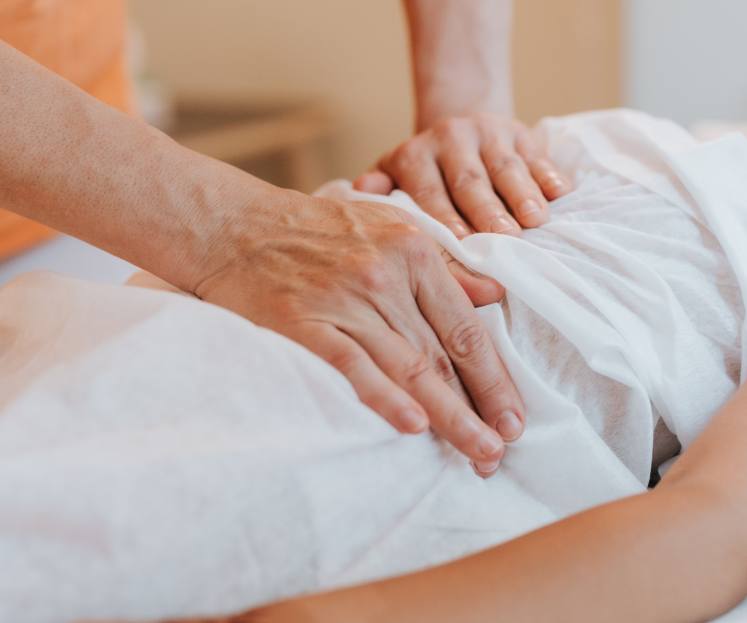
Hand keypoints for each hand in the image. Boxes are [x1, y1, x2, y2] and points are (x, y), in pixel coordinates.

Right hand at [192, 188, 524, 475]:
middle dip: (477, 409)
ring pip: (407, 367)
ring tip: (475, 454)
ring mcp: (342, 299)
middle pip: (441, 355)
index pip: (464, 328)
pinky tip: (413, 426)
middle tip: (499, 453)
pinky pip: (351, 365)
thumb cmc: (314, 229)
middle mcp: (383, 275)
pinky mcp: (302, 321)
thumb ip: (444, 265)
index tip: (513, 417)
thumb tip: (495, 297)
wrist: (232, 224)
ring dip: (447, 417)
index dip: (494, 378)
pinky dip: (384, 397)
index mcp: (413, 250)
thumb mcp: (389, 227)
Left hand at [354, 113, 571, 238]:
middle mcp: (450, 140)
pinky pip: (538, 154)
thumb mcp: (393, 177)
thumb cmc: (422, 174)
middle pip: (470, 181)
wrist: (455, 130)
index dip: (447, 219)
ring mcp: (488, 134)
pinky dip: (550, 174)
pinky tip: (560, 194)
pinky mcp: (521, 133)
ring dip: (523, 194)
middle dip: (489, 212)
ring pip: (506, 167)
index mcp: (415, 156)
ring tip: (537, 220)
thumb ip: (379, 191)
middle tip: (506, 240)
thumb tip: (361, 192)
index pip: (430, 191)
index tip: (463, 246)